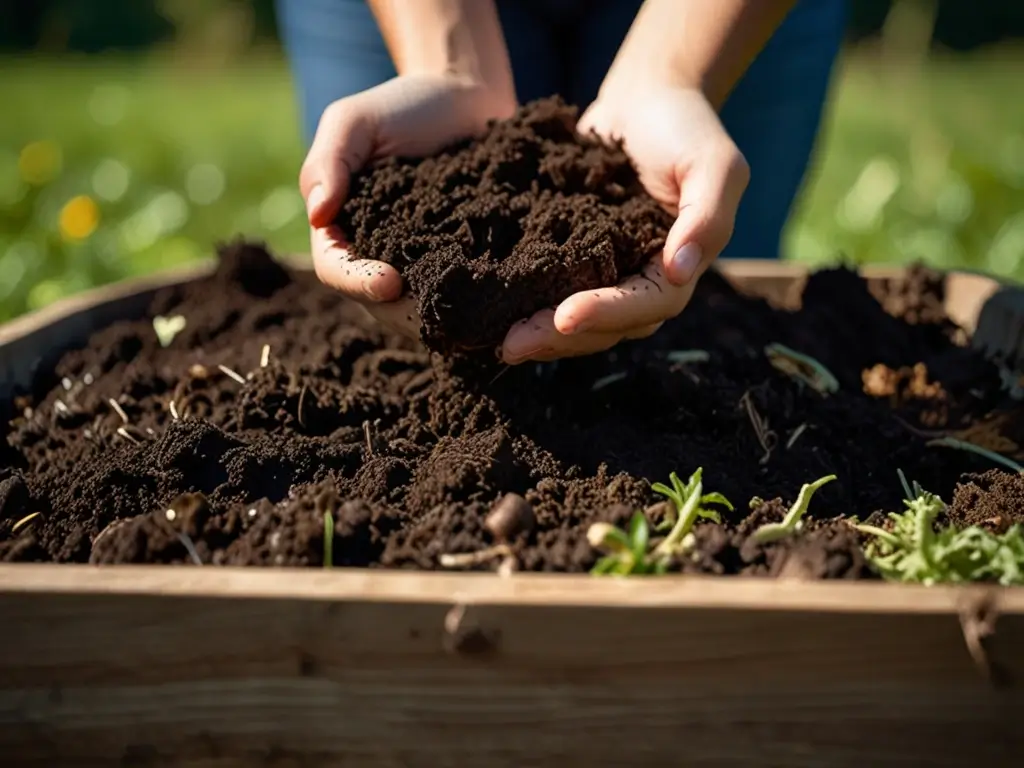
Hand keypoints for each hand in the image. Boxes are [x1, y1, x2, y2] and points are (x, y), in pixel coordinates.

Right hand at [300, 73, 514, 337]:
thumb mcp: (355, 121)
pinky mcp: (459, 265)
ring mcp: (419, 265)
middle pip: (378, 303)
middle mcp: (376, 255)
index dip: (358, 283)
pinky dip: (474, 304)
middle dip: (404, 313)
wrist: (465, 97)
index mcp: (341, 228)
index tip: (390, 283)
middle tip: (441, 315)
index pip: (336, 269)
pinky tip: (495, 304)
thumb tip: (317, 214)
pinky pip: (461, 294)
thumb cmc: (404, 106)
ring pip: (420, 308)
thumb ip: (329, 161)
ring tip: (471, 317)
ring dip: (442, 317)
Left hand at [499, 85, 748, 363]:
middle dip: (559, 338)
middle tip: (513, 344)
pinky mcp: (569, 257)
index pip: (645, 305)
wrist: (645, 97)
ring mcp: (602, 272)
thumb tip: (680, 271)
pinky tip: (489, 307)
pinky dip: (523, 303)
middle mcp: (639, 280)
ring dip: (538, 334)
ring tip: (500, 342)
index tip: (565, 317)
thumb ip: (707, 216)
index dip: (606, 315)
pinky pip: (548, 289)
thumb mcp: (714, 164)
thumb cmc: (684, 127)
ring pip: (573, 320)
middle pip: (605, 327)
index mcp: (676, 268)